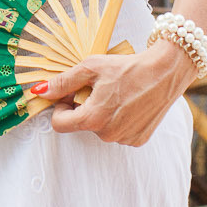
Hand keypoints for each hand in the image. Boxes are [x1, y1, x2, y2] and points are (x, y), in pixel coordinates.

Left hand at [34, 40, 195, 146]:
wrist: (165, 72)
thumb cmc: (127, 67)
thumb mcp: (91, 68)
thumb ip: (63, 82)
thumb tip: (40, 91)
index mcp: (93, 118)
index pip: (60, 124)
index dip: (60, 107)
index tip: (69, 94)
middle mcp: (108, 134)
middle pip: (82, 124)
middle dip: (83, 107)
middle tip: (99, 88)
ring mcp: (125, 139)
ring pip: (101, 128)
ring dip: (102, 113)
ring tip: (117, 94)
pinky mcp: (139, 140)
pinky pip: (118, 132)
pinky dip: (119, 119)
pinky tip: (130, 103)